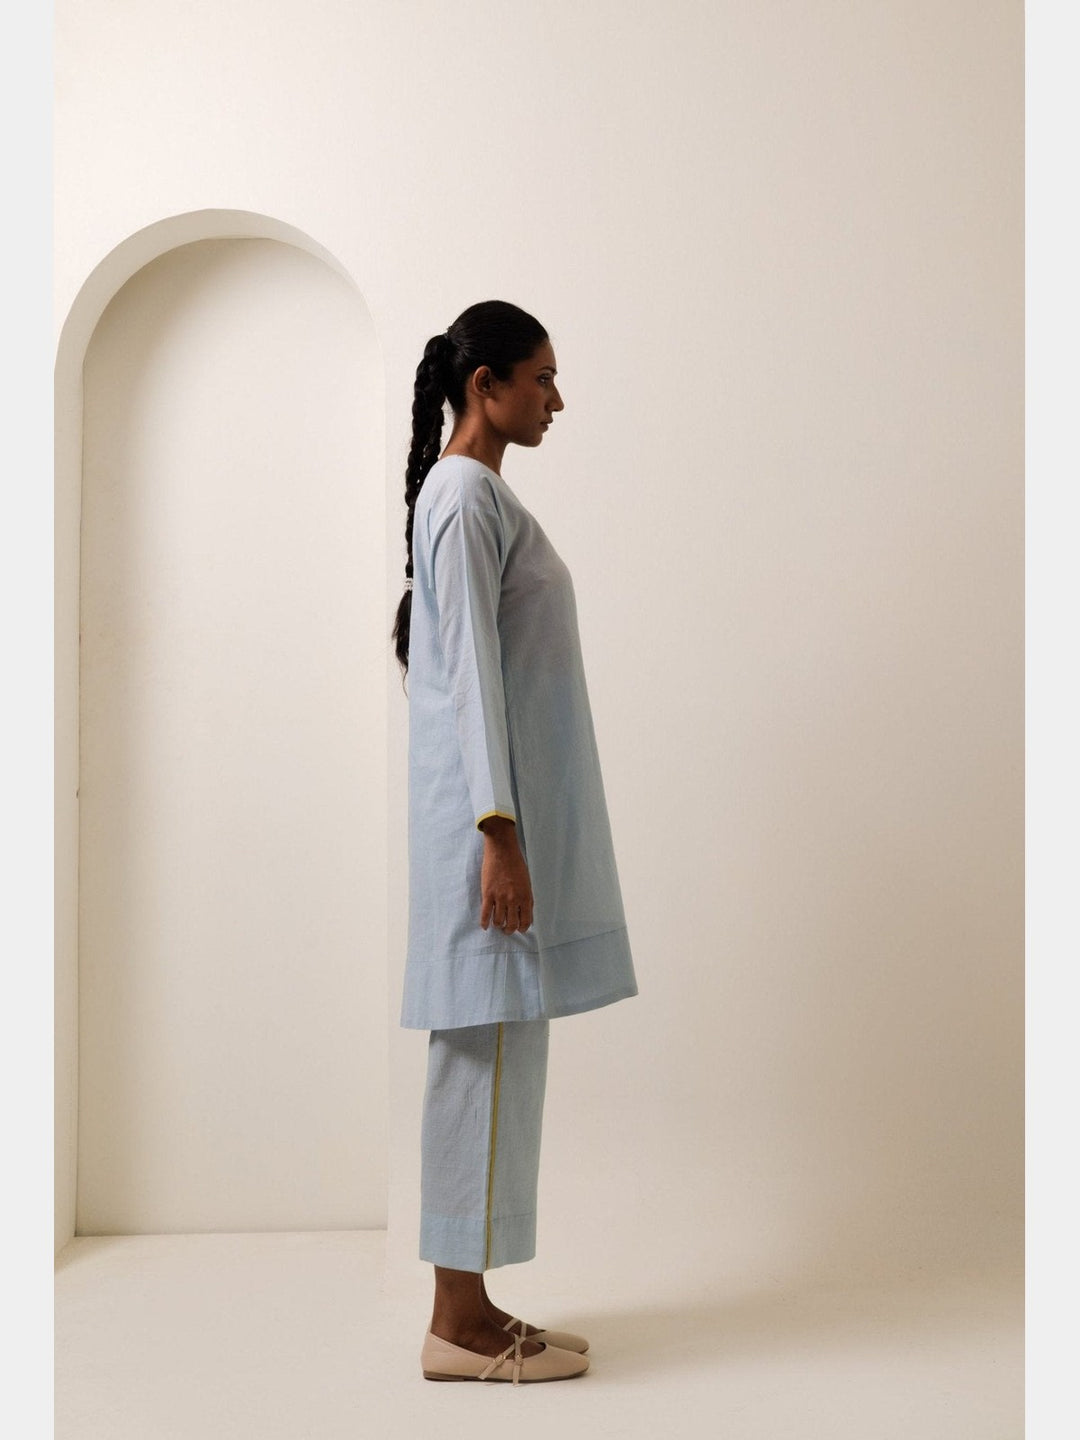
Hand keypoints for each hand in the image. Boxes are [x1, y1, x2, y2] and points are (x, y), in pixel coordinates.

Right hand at [478, 818, 533, 933]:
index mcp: (525, 897)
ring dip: (498, 926)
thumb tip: (525, 912)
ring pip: (498, 921)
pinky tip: (485, 926)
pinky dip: (484, 922)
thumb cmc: (516, 864)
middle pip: (511, 924)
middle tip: (507, 929)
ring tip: (497, 925)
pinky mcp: (487, 894)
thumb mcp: (527, 882)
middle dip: (509, 929)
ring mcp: (500, 898)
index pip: (526, 921)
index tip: (520, 929)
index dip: (523, 928)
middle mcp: (513, 900)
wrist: (502, 850)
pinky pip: (485, 914)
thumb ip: (526, 897)